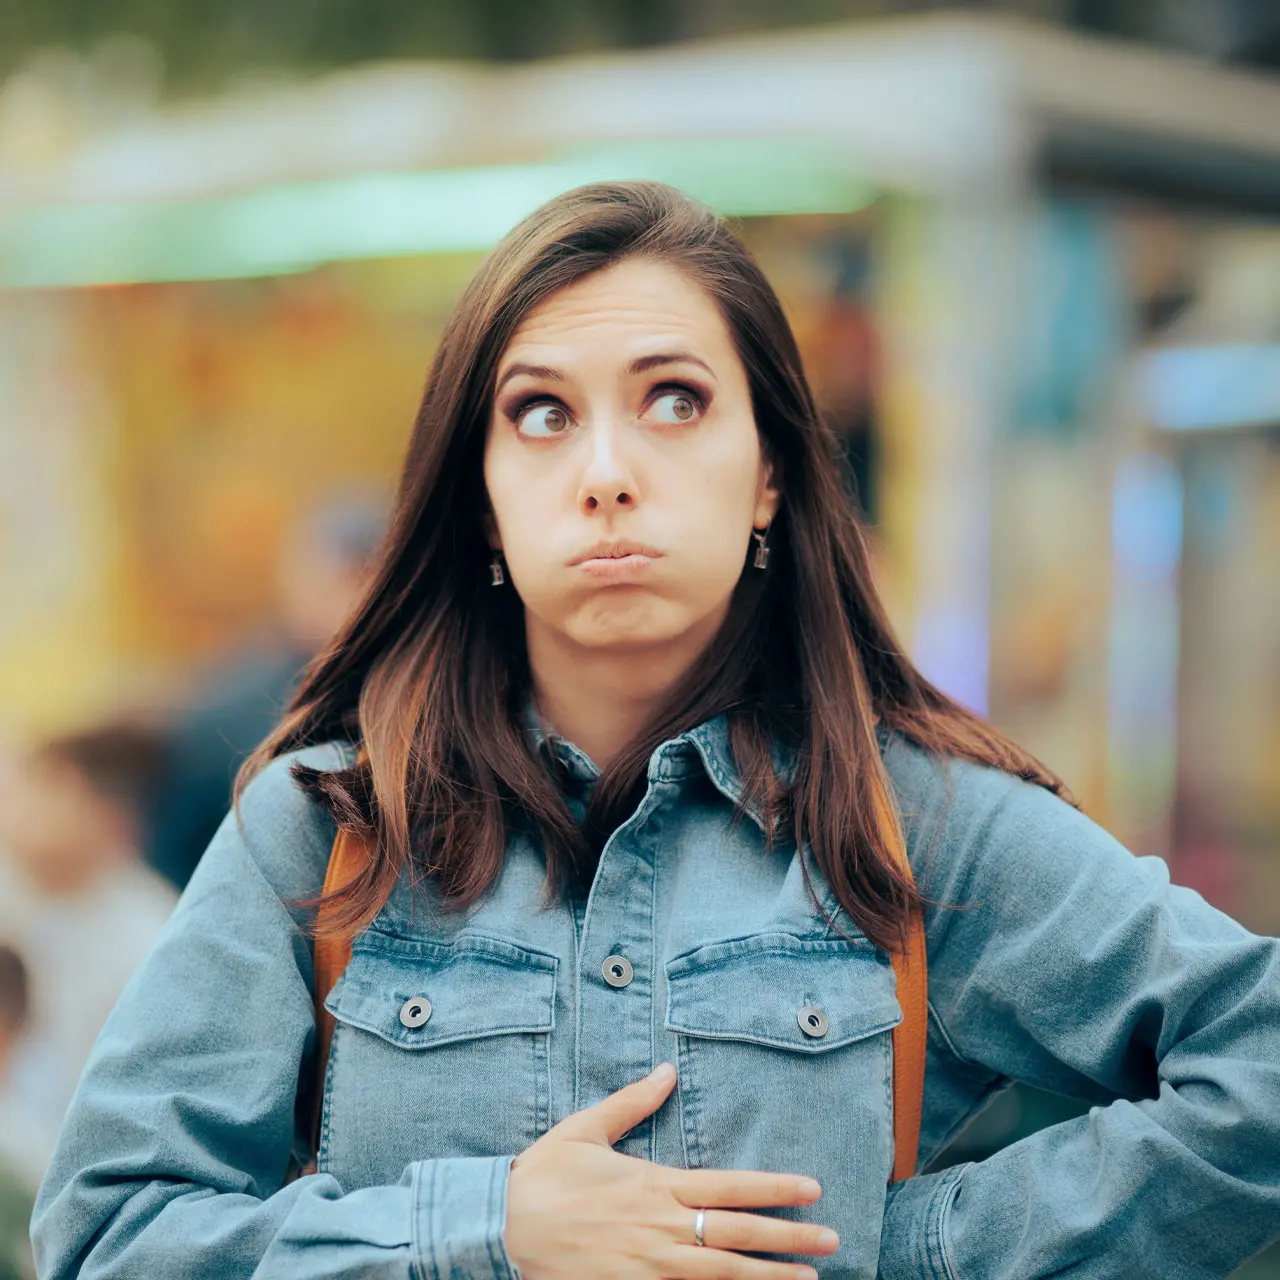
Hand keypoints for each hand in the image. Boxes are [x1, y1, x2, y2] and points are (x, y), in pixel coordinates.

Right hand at [504, 1062, 838, 1278]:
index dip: (774, 1188)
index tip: (813, 1189)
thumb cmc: (545, 1175)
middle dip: (789, 1238)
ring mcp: (649, 1267)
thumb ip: (632, 1102)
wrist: (502, 1227)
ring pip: (722, 1276)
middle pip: (738, 1235)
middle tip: (833, 1240)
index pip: (729, 1186)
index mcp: (654, 1183)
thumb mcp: (587, 1128)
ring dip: (768, 1278)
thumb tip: (667, 1071)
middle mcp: (661, 1227)